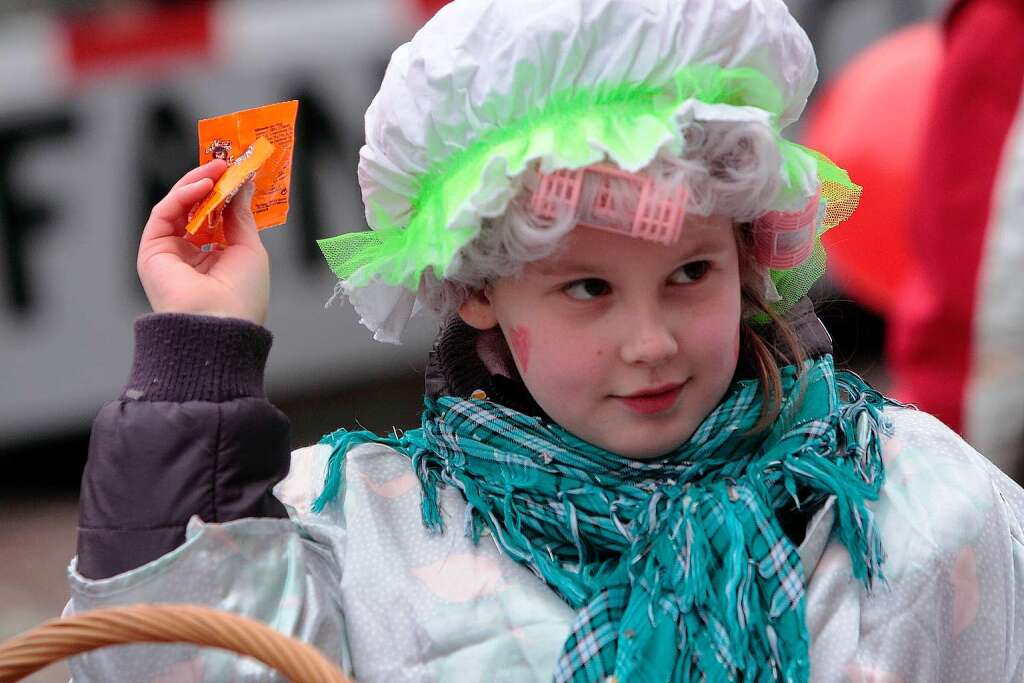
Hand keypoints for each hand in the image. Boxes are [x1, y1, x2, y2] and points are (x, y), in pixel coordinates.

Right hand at [137, 160, 270, 325]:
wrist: (220, 326)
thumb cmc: (242, 296)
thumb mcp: (249, 248)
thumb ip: (240, 214)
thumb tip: (242, 183)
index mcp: (215, 260)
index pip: (216, 218)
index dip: (226, 194)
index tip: (239, 171)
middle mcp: (190, 256)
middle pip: (195, 210)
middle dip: (211, 184)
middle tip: (227, 161)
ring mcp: (169, 253)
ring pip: (178, 208)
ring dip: (198, 183)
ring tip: (218, 167)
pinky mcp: (151, 251)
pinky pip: (164, 214)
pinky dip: (182, 195)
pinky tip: (203, 185)